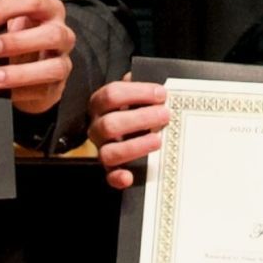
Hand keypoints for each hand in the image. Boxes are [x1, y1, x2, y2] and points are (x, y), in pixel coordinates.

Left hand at [0, 0, 75, 114]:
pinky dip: (21, 91)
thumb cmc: (20, 41)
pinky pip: (43, 90)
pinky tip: (4, 91)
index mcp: (49, 11)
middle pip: (51, 34)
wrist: (33, 71)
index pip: (32, 2)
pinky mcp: (57, 86)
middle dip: (19, 42)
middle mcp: (62, 34)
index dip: (6, 9)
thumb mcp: (11, 26)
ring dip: (20, 73)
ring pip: (54, 67)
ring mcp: (62, 61)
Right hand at [87, 74, 168, 189]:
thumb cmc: (132, 107)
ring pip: (108, 152)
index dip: (137, 93)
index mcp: (100, 104)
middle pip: (110, 124)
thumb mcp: (134, 93)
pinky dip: (118, 178)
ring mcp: (102, 148)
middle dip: (140, 119)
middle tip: (165, 115)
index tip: (162, 93)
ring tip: (158, 140)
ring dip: (134, 146)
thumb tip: (158, 84)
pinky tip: (130, 176)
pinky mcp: (110, 168)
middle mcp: (97, 127)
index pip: (112, 94)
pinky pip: (109, 176)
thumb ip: (141, 87)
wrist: (124, 126)